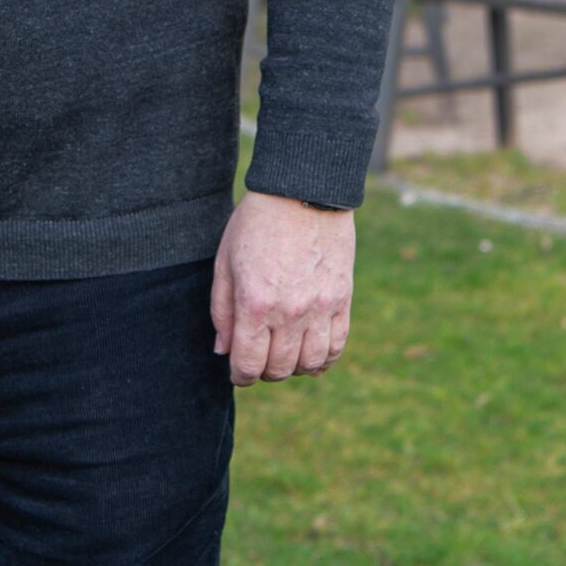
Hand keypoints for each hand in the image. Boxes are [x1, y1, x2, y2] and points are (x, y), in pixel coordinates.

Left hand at [209, 189, 353, 385]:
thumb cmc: (256, 222)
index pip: (248, 364)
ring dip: (295, 367)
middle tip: (259, 359)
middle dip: (265, 372)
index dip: (240, 375)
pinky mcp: (342, 298)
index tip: (238, 371)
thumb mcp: (225, 262)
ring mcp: (320, 307)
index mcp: (255, 303)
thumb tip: (223, 351)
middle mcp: (290, 312)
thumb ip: (222, 311)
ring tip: (285, 354)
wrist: (302, 189)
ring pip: (310, 363)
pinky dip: (324, 358)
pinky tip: (312, 353)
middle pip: (280, 369)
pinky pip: (337, 345)